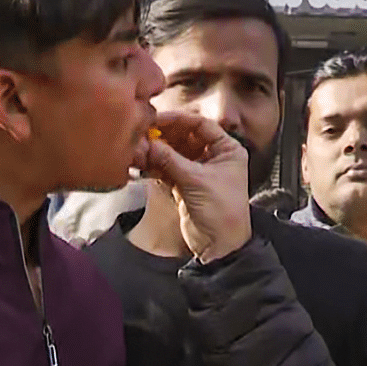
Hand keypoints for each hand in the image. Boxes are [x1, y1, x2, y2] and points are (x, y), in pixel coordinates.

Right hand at [138, 110, 250, 262]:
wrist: (220, 246)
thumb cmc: (223, 212)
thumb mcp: (196, 181)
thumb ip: (170, 159)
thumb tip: (148, 142)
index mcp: (227, 149)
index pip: (200, 124)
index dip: (178, 120)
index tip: (157, 119)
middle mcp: (213, 157)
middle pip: (184, 137)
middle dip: (163, 136)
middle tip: (143, 134)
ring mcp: (198, 171)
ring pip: (173, 153)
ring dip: (156, 151)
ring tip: (139, 150)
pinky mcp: (184, 185)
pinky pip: (167, 169)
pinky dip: (154, 166)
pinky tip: (141, 164)